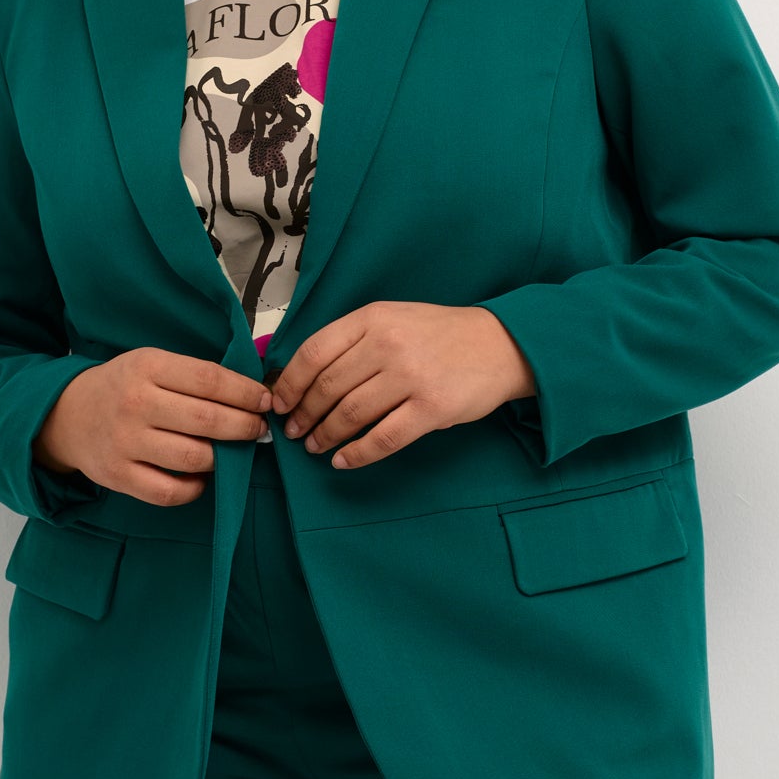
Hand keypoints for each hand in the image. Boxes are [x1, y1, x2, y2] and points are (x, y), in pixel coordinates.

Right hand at [33, 347, 273, 505]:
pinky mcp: (118, 476)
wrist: (66, 415)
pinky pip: (169, 492)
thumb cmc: (122, 386)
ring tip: (231, 452)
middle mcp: (136, 404)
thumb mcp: (151, 363)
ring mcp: (125, 443)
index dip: (245, 393)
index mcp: (148, 367)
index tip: (265, 402)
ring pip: (193, 457)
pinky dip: (194, 488)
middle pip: (207, 420)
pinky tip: (201, 476)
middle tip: (259, 430)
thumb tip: (252, 393)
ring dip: (223, 458)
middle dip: (244, 427)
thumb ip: (194, 374)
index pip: (209, 380)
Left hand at [266, 302, 534, 470]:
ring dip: (325, 435)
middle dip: (304, 413)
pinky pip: (383, 438)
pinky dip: (357, 453)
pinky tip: (343, 460)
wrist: (500, 344)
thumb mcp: (393, 318)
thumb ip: (354, 340)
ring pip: (351, 413)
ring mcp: (411, 377)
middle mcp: (388, 344)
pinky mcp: (431, 409)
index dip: (290, 382)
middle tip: (294, 430)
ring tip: (315, 445)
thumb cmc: (440, 334)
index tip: (278, 402)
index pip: (314, 352)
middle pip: (328, 386)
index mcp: (373, 318)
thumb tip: (304, 376)